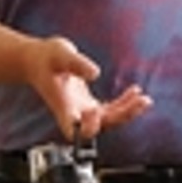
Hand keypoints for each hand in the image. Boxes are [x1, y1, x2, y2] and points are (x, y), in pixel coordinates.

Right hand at [19, 35, 149, 144]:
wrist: (37, 62)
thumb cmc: (45, 59)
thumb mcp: (59, 54)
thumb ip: (76, 63)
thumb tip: (95, 72)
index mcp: (62, 105)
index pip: (74, 128)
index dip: (87, 126)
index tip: (95, 111)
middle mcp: (73, 113)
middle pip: (100, 126)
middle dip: (121, 117)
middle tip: (139, 102)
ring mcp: (82, 111)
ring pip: (109, 121)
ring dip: (128, 112)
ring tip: (144, 100)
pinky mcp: (88, 105)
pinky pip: (110, 111)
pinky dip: (124, 104)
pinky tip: (135, 92)